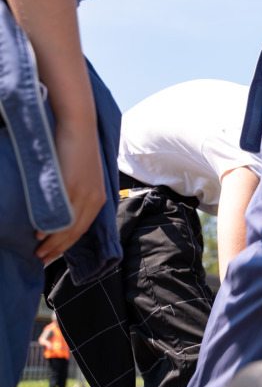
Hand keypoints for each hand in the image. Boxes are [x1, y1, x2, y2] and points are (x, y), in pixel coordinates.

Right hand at [35, 114, 105, 262]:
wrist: (79, 127)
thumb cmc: (77, 150)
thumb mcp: (83, 176)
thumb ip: (77, 194)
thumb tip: (62, 211)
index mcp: (98, 198)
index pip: (82, 229)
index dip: (67, 245)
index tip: (52, 255)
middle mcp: (94, 198)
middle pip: (75, 232)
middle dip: (58, 249)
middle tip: (41, 259)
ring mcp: (83, 191)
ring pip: (68, 225)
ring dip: (52, 242)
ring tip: (38, 252)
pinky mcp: (72, 183)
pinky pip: (61, 210)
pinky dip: (51, 224)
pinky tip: (40, 234)